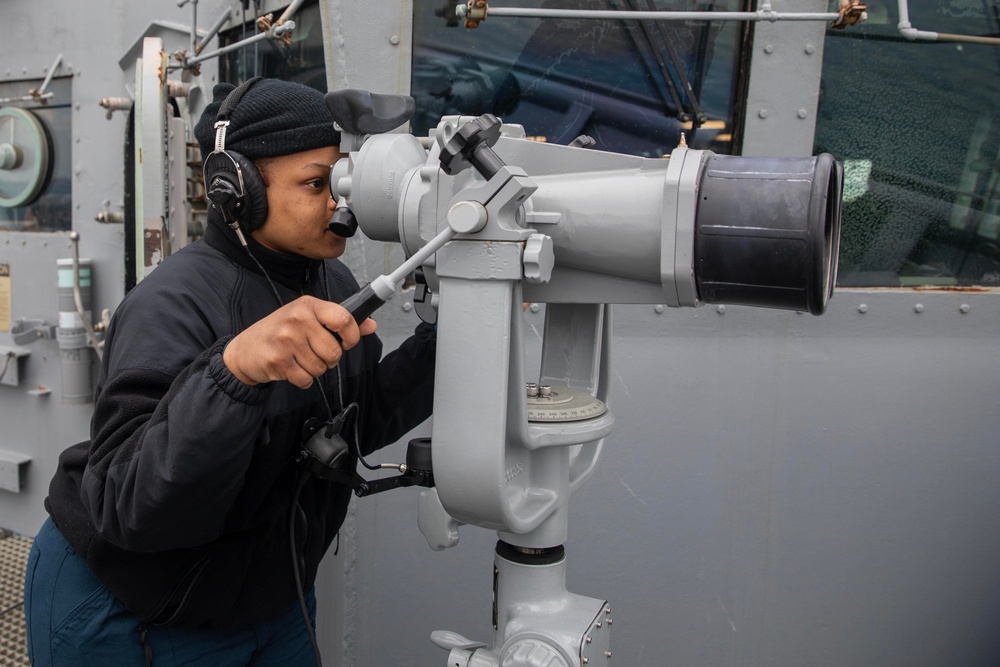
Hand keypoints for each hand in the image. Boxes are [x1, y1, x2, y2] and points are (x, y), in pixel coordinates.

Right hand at [223, 295, 377, 388]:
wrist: (244, 351)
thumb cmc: (279, 333)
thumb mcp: (308, 319)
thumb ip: (339, 322)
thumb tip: (371, 325)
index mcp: (308, 305)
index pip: (344, 318)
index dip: (352, 336)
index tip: (347, 343)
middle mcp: (297, 319)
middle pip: (334, 350)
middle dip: (329, 359)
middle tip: (315, 353)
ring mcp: (286, 339)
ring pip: (321, 368)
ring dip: (314, 370)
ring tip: (299, 359)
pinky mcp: (278, 360)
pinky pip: (307, 380)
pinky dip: (302, 380)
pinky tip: (291, 368)